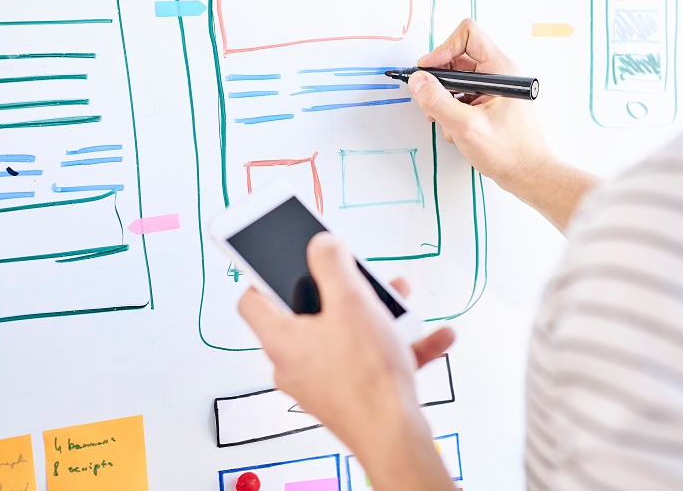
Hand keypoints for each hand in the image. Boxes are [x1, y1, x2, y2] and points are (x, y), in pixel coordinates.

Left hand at [238, 233, 456, 489]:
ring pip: (344, 336)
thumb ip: (332, 264)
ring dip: (375, 317)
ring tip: (401, 309)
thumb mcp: (351, 301)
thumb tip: (320, 245)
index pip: (252, 300)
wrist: (394, 438)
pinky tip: (429, 338)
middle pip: (308, 314)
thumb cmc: (366, 378)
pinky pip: (368, 362)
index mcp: (281, 339)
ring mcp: (320, 383)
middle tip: (360, 279)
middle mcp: (294, 364)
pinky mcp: (347, 398)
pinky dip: (394, 347)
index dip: (265, 273)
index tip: (284, 258)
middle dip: (342, 291)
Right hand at [410, 19, 552, 194]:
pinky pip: (462, 95)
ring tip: (445, 122)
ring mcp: (494, 88)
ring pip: (457, 79)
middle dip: (439, 80)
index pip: (468, 35)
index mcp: (501, 70)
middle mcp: (499, 74)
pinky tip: (455, 129)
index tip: (427, 71)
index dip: (443, 49)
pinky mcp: (489, 102)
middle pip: (457, 58)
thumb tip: (418, 81)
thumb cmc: (509, 152)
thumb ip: (438, 101)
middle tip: (430, 102)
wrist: (529, 175)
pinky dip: (452, 109)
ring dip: (444, 99)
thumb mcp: (466, 127)